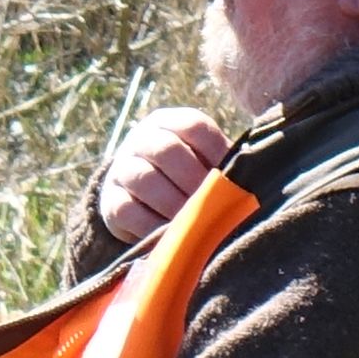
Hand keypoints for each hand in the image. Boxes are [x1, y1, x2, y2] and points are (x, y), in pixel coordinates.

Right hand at [90, 104, 228, 247]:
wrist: (140, 198)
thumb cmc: (186, 178)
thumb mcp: (202, 162)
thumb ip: (221, 165)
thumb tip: (249, 178)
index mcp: (169, 123)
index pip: (193, 126)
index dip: (216, 151)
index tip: (232, 177)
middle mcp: (141, 139)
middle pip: (167, 151)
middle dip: (193, 180)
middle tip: (212, 203)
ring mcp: (121, 168)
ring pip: (145, 180)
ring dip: (173, 204)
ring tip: (193, 221)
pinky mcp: (109, 200)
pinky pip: (127, 210)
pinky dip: (151, 225)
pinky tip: (170, 234)